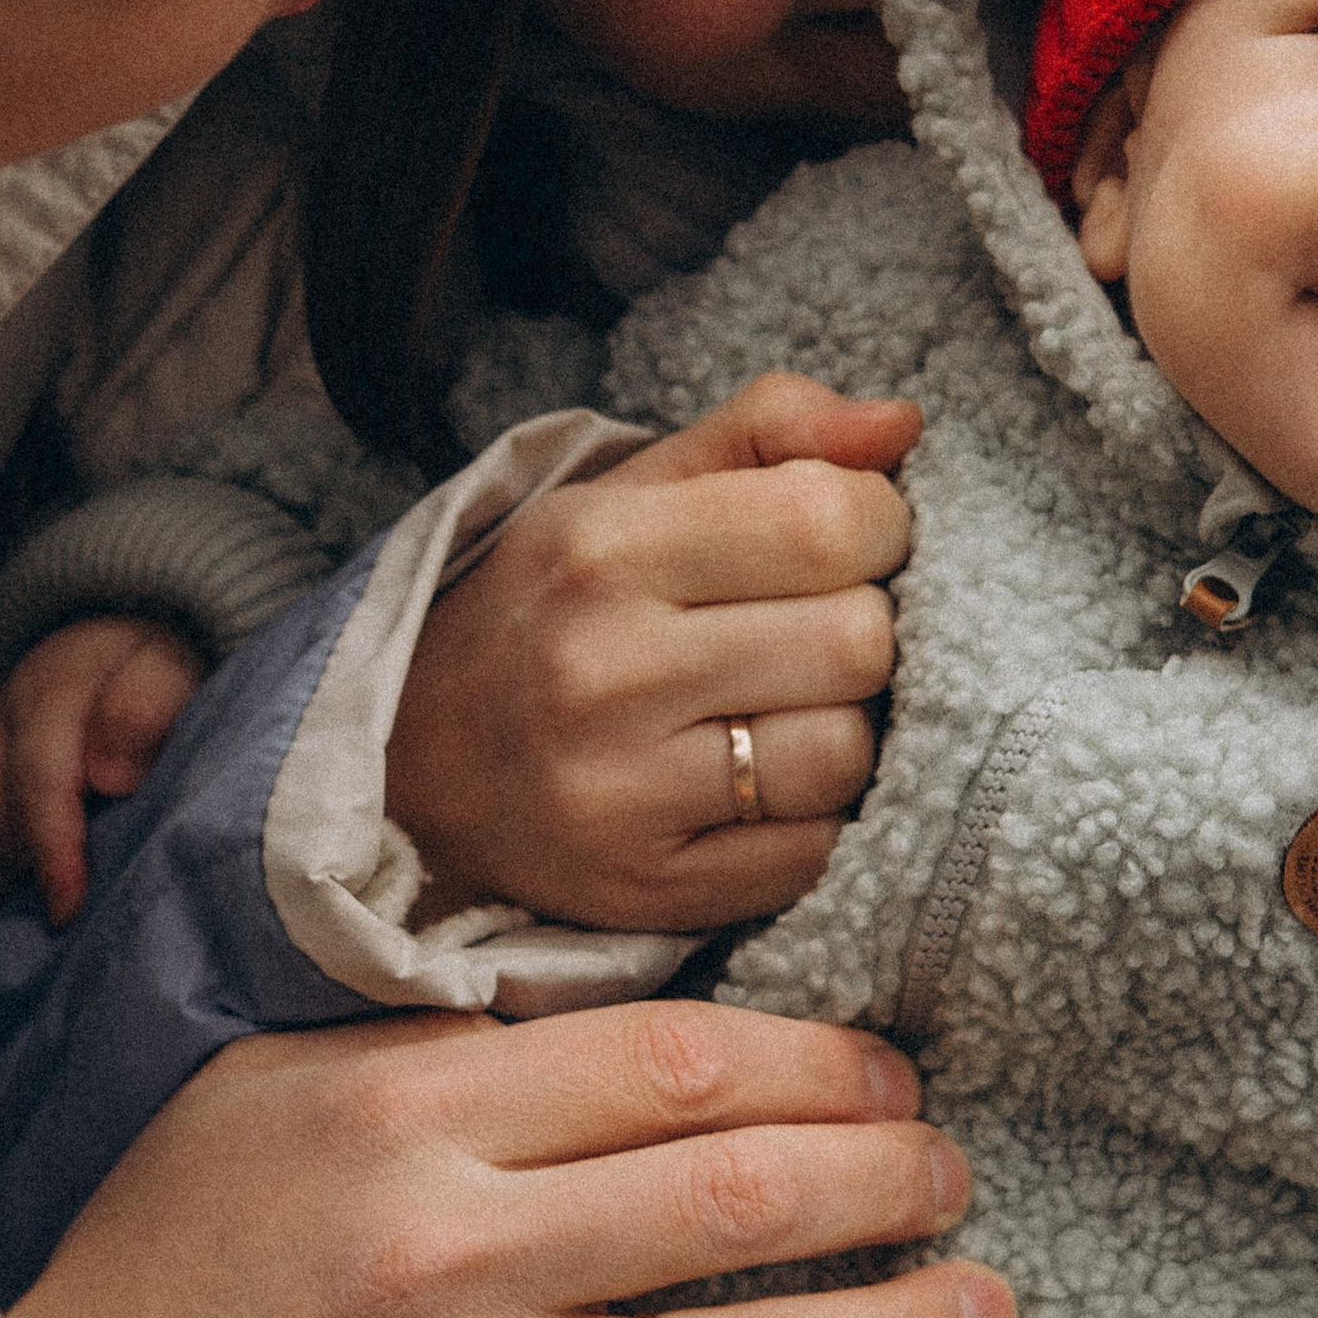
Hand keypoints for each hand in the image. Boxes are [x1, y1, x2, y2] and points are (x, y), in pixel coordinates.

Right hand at [0, 615, 206, 928]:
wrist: (125, 636)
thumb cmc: (160, 669)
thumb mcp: (171, 673)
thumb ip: (146, 712)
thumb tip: (110, 774)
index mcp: (55, 688)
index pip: (37, 779)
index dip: (51, 851)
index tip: (67, 908)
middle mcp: (5, 714)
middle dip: (20, 864)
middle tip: (68, 901)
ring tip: (31, 897)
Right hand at [6, 998, 1014, 1317]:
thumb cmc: (171, 1267)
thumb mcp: (276, 1093)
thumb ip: (444, 1047)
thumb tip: (632, 1019)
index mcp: (407, 1115)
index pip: (678, 1064)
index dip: (820, 1063)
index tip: (889, 1071)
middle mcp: (454, 1252)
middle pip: (744, 1196)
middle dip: (891, 1179)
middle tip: (955, 1171)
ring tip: (983, 1302)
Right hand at [388, 374, 920, 930]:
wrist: (413, 762)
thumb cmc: (559, 605)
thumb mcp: (635, 490)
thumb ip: (772, 429)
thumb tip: (904, 423)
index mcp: (605, 547)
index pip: (829, 520)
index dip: (877, 525)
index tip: (847, 539)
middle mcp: (605, 670)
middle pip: (857, 641)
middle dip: (867, 629)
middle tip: (815, 630)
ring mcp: (622, 795)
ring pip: (846, 754)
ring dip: (847, 728)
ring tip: (787, 708)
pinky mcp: (650, 894)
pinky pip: (815, 855)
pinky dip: (815, 819)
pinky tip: (763, 786)